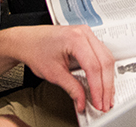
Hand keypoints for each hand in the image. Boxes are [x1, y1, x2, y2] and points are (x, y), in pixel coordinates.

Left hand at [0, 25, 114, 115]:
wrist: (27, 41)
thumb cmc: (36, 50)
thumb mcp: (54, 73)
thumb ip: (71, 88)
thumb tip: (82, 100)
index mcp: (76, 38)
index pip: (94, 67)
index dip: (98, 88)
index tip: (98, 102)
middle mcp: (84, 33)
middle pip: (105, 62)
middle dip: (106, 86)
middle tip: (104, 103)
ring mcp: (87, 34)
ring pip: (107, 58)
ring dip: (108, 80)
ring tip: (105, 97)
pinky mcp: (88, 39)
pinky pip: (102, 55)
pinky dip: (104, 71)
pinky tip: (103, 83)